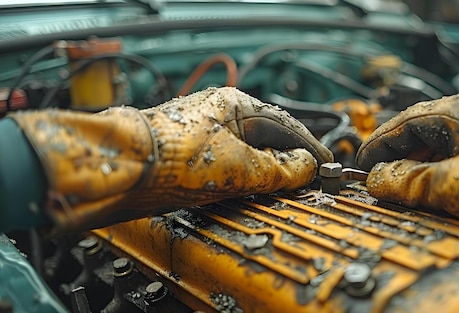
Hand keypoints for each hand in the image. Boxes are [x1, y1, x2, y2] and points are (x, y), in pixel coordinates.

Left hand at [11, 87, 332, 231]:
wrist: (121, 170)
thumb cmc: (173, 156)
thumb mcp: (239, 166)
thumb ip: (278, 168)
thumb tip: (304, 168)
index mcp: (233, 105)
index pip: (283, 124)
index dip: (307, 146)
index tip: (324, 163)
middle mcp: (217, 116)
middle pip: (264, 138)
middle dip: (288, 159)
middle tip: (307, 179)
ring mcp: (201, 136)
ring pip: (245, 153)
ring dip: (266, 171)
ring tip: (284, 188)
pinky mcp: (186, 157)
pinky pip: (227, 165)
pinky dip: (245, 178)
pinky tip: (251, 190)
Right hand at [356, 89, 458, 235]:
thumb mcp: (454, 184)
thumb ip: (409, 182)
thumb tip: (378, 181)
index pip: (406, 121)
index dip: (379, 144)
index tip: (362, 161)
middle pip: (422, 131)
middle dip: (396, 155)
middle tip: (376, 176)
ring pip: (440, 145)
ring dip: (416, 164)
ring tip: (398, 185)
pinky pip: (457, 156)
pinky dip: (437, 170)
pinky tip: (429, 186)